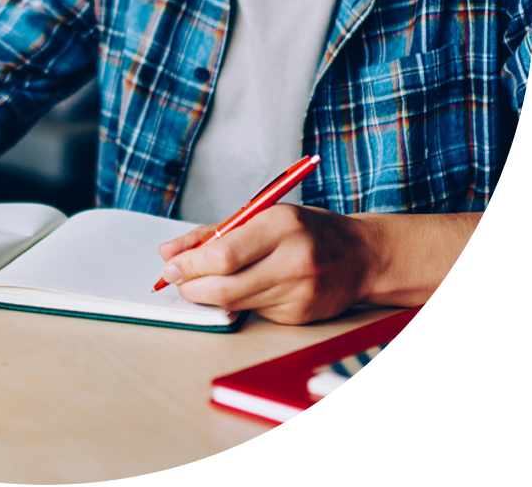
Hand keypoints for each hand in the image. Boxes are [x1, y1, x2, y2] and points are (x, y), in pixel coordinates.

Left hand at [158, 205, 373, 324]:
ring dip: (208, 296)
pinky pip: (254, 312)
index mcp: (281, 224)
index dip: (189, 264)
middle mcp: (293, 259)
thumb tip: (169, 252)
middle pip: (225, 286)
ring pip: (235, 303)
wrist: (362, 256)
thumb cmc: (305, 229)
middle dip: (191, 286)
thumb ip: (212, 232)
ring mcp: (300, 292)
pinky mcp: (300, 316)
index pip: (223, 255)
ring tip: (200, 283)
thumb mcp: (262, 215)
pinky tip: (244, 287)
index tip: (171, 265)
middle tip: (177, 281)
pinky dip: (239, 301)